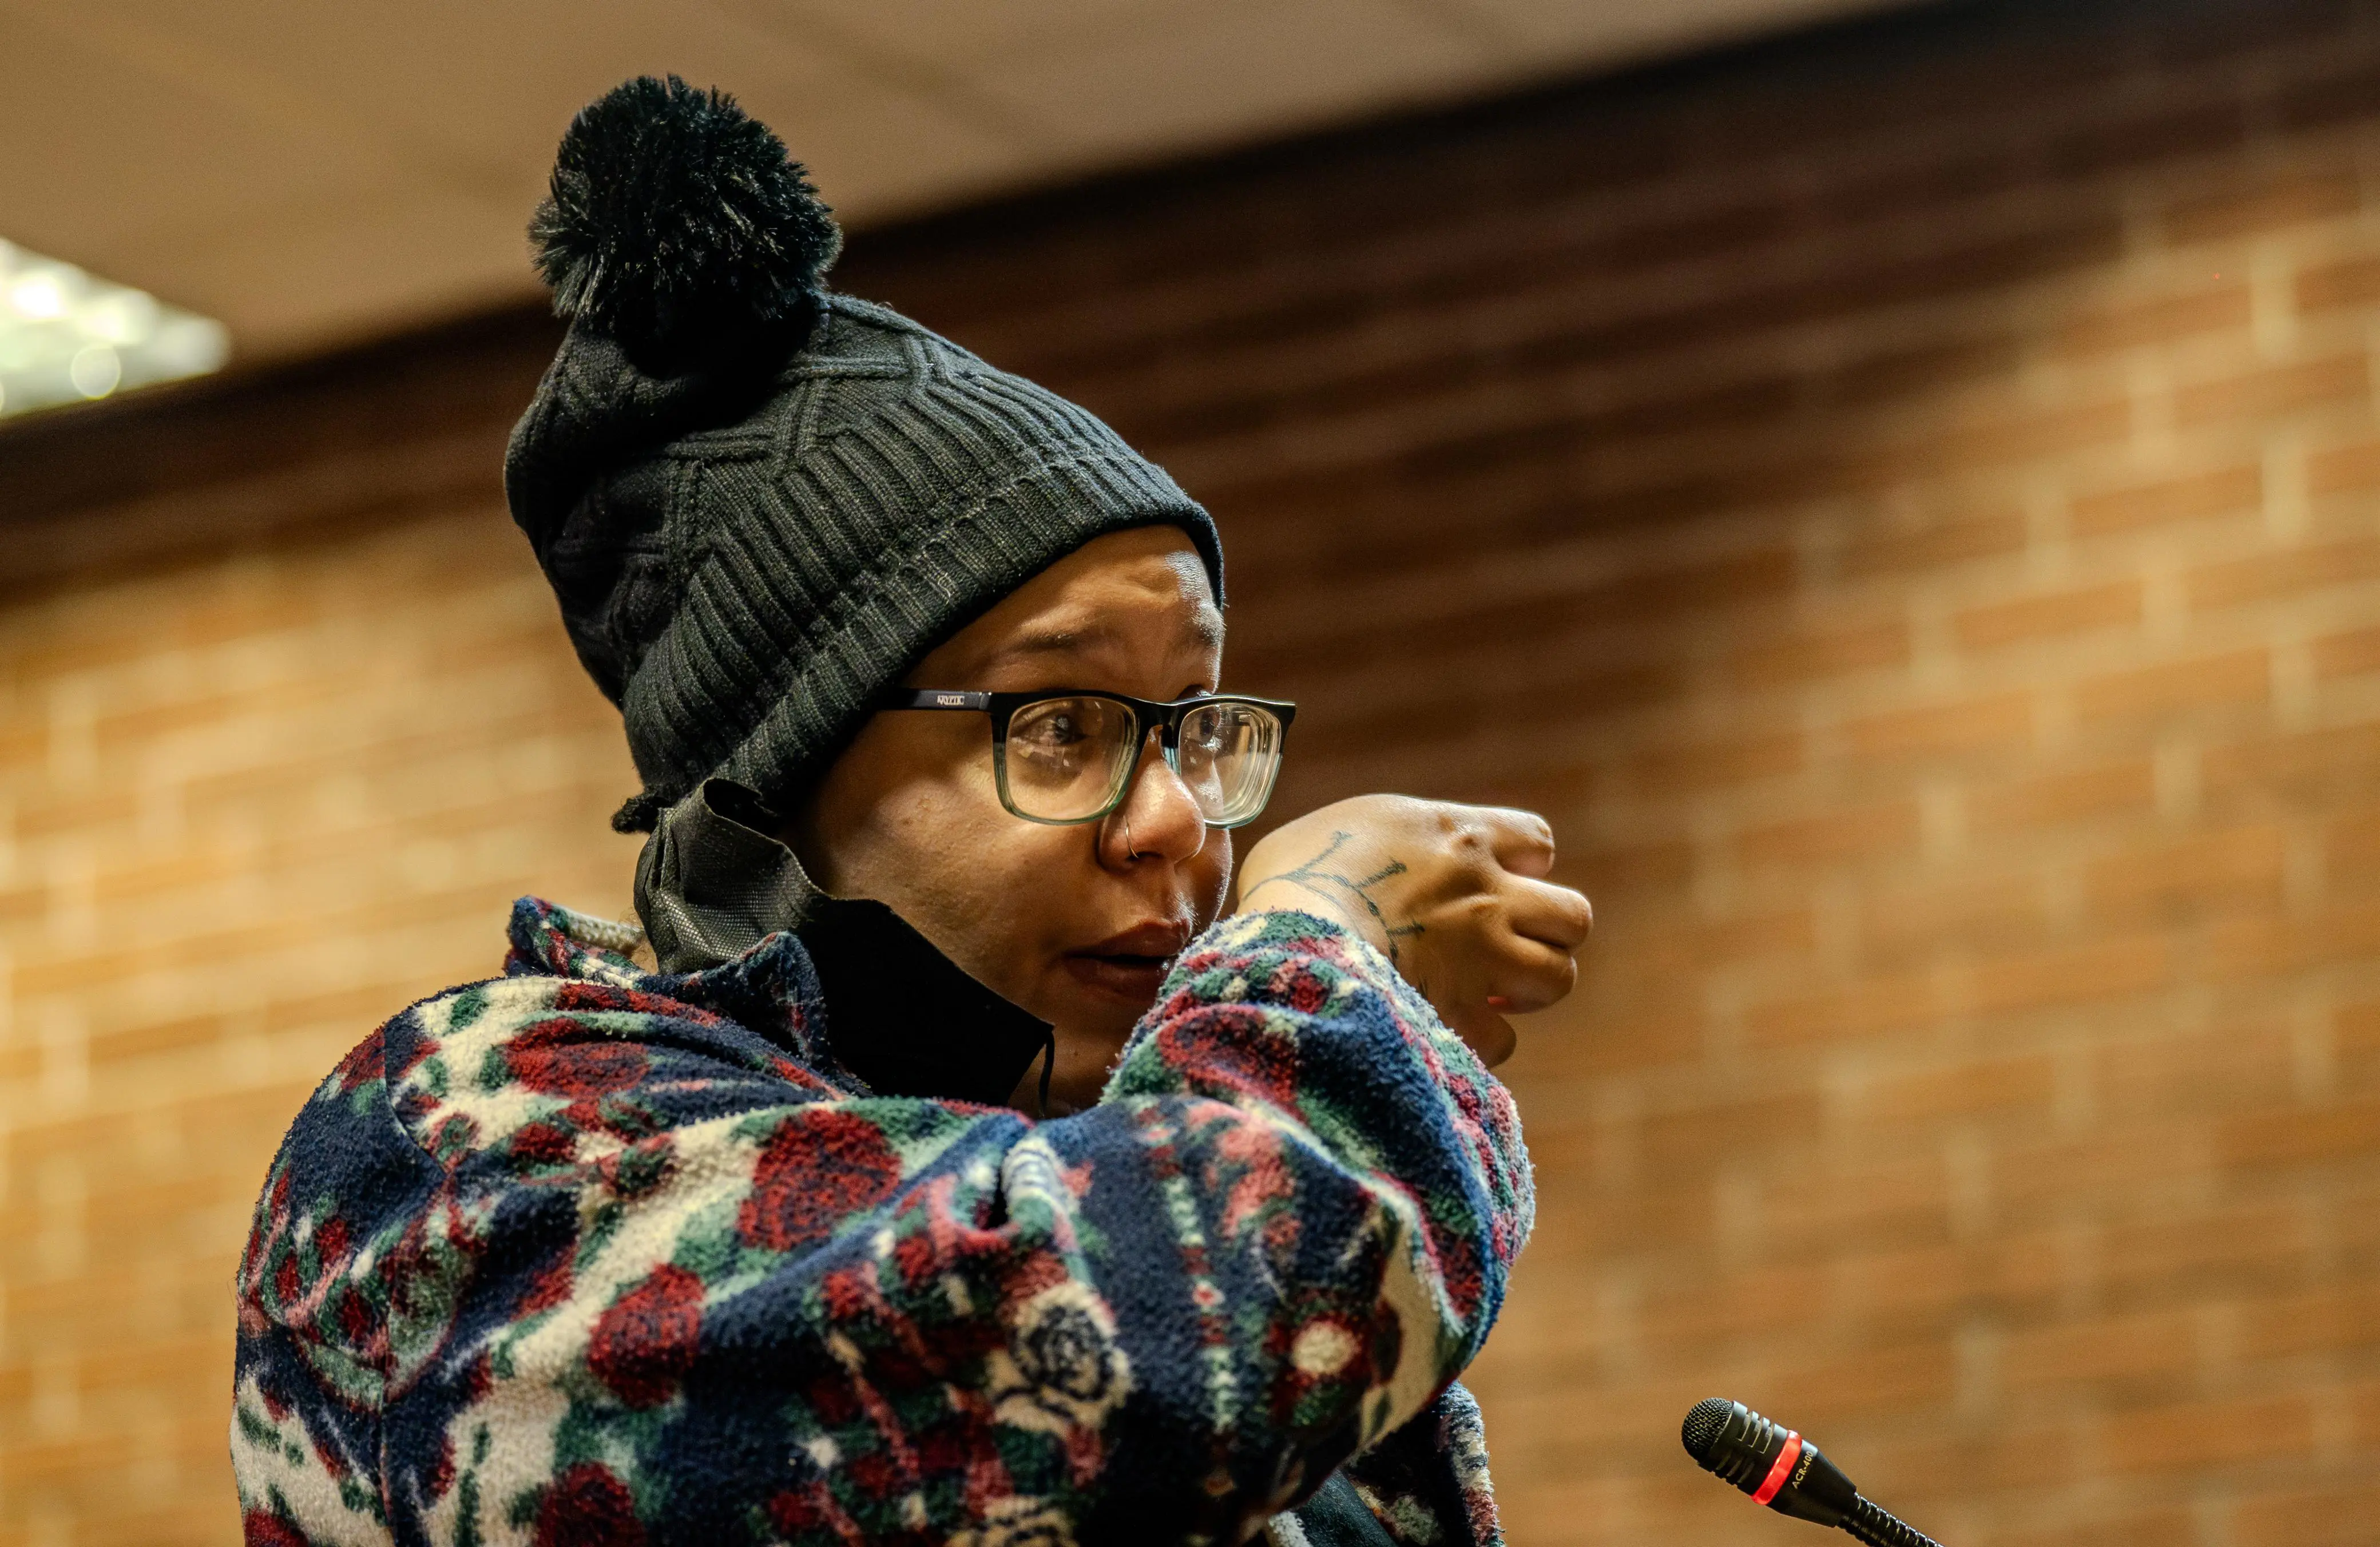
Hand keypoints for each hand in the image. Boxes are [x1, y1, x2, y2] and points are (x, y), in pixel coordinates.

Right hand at [1233, 796, 1591, 1065]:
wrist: (1286, 933)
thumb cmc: (1291, 874)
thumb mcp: (1338, 829)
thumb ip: (1381, 844)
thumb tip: (1372, 866)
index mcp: (1458, 836)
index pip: (1538, 842)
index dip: (1525, 866)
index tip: (1493, 882)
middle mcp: (1487, 894)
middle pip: (1573, 917)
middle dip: (1545, 937)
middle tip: (1500, 949)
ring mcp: (1482, 958)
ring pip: (1558, 978)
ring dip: (1527, 990)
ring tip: (1485, 993)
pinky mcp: (1460, 1017)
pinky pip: (1502, 1041)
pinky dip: (1479, 1041)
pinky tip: (1443, 1030)